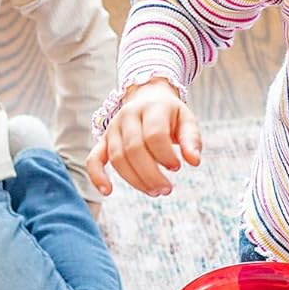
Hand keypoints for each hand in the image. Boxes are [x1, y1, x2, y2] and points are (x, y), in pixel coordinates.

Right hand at [86, 77, 202, 197]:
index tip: (177, 167)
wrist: (148, 98)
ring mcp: (112, 128)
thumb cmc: (170, 115)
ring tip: (154, 191)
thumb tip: (194, 161)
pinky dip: (97, 175)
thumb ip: (192, 139)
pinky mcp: (103, 141)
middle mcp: (128, 116)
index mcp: (151, 108)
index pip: (154, 134)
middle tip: (166, 189)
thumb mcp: (186, 120)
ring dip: (135, 180)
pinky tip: (107, 191)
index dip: (165, 155)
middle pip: (134, 149)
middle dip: (151, 174)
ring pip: (118, 158)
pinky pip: (93, 158)